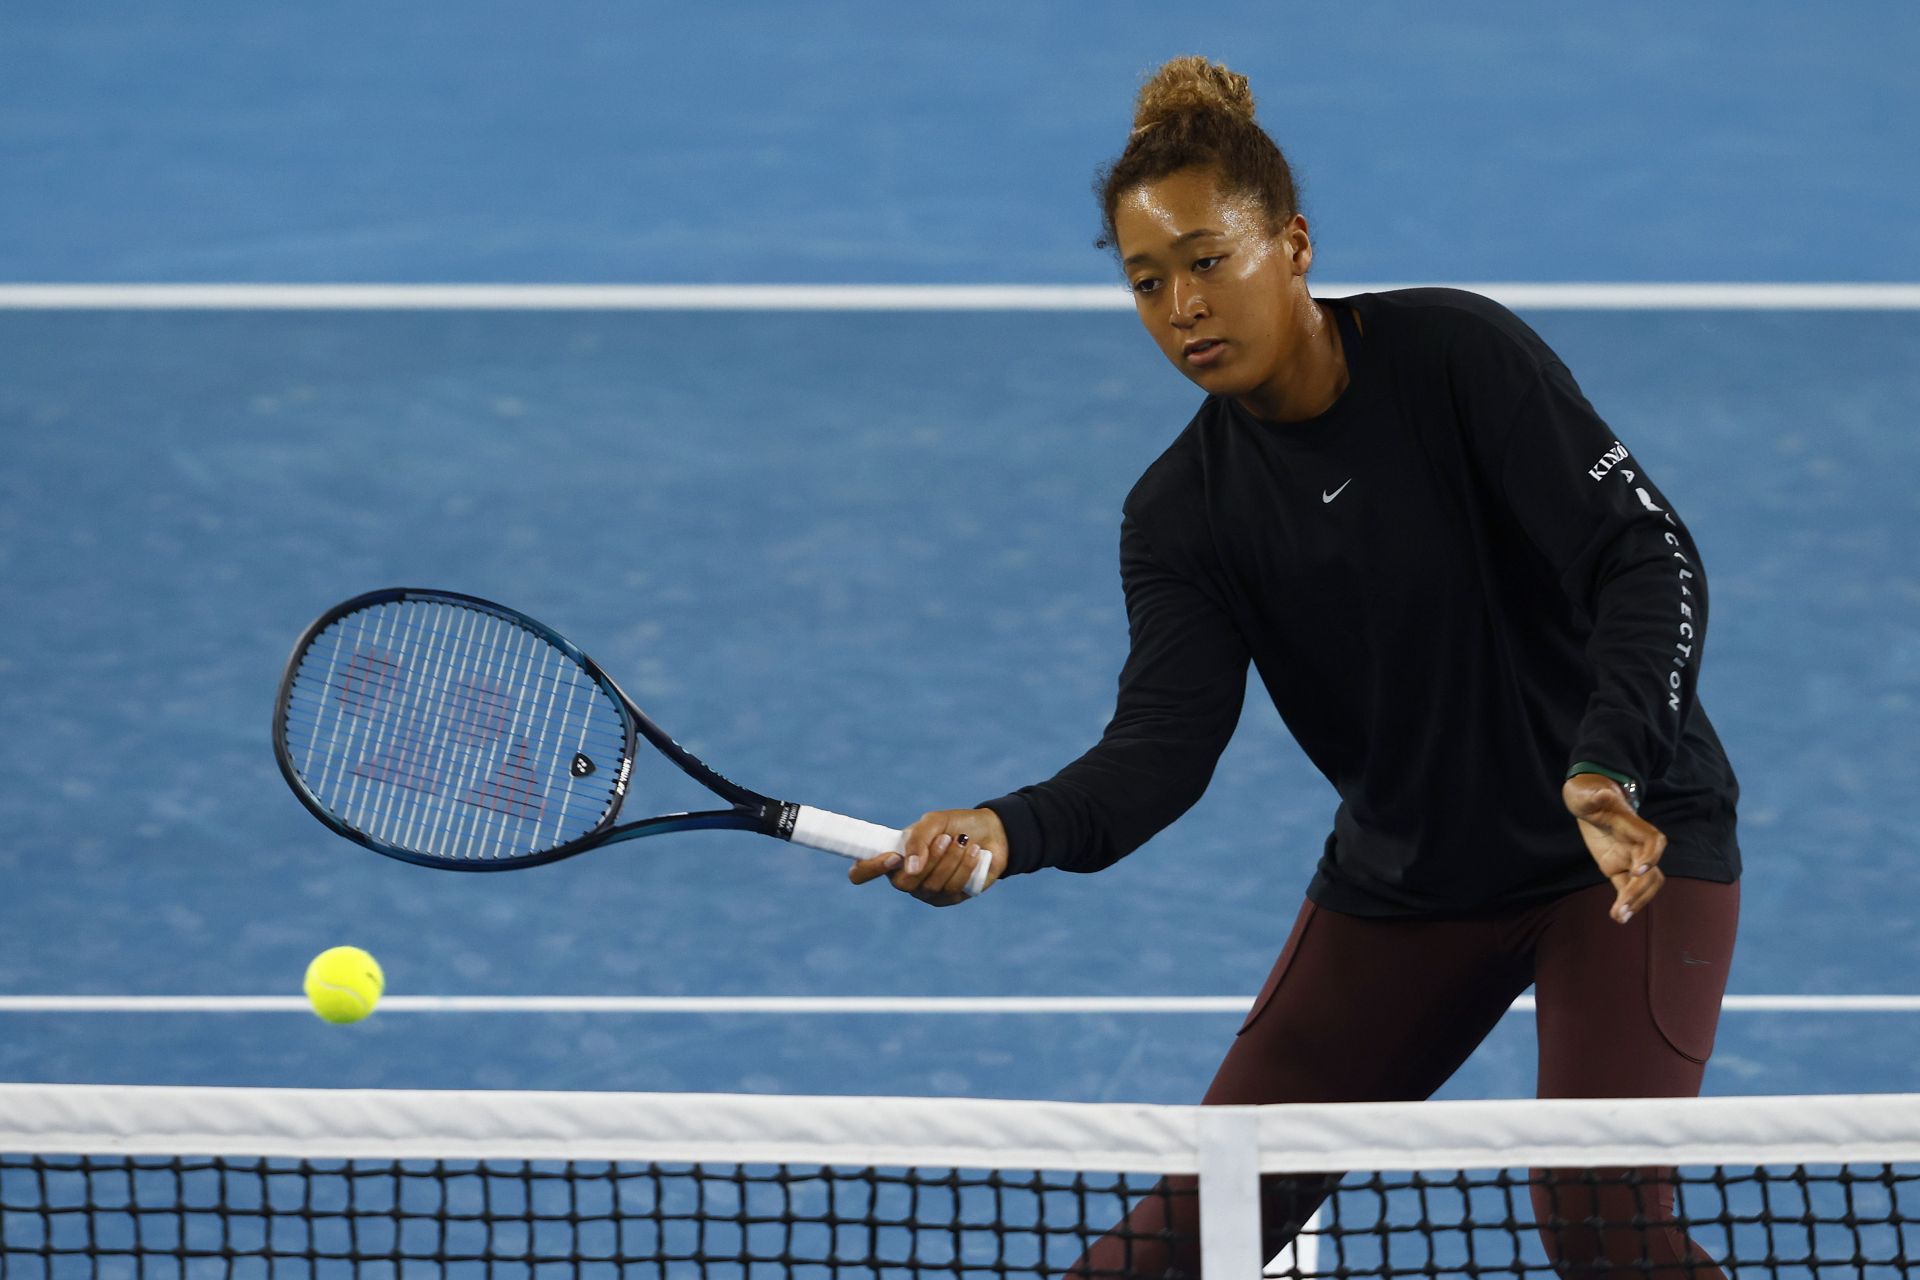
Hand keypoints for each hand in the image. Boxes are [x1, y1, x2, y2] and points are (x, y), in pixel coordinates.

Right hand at [848, 808, 1007, 906]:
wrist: (990, 832)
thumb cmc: (955, 825)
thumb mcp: (933, 822)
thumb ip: (917, 839)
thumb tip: (908, 868)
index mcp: (893, 857)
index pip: (862, 872)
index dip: (869, 869)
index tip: (893, 857)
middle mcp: (906, 878)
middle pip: (903, 883)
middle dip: (928, 860)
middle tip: (945, 838)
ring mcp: (927, 892)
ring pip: (931, 886)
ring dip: (950, 860)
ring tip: (964, 841)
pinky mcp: (950, 898)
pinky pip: (952, 890)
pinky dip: (964, 868)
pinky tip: (975, 853)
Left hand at [1563, 773, 1666, 923]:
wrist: (1586, 799)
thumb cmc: (1587, 794)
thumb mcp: (1585, 793)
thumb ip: (1595, 796)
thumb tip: (1604, 793)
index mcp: (1632, 825)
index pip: (1654, 841)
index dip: (1651, 856)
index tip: (1638, 870)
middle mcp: (1636, 844)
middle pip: (1651, 870)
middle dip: (1639, 889)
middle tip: (1621, 905)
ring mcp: (1629, 857)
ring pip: (1645, 884)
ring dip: (1636, 901)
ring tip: (1619, 916)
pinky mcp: (1618, 867)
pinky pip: (1626, 888)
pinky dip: (1625, 903)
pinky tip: (1617, 917)